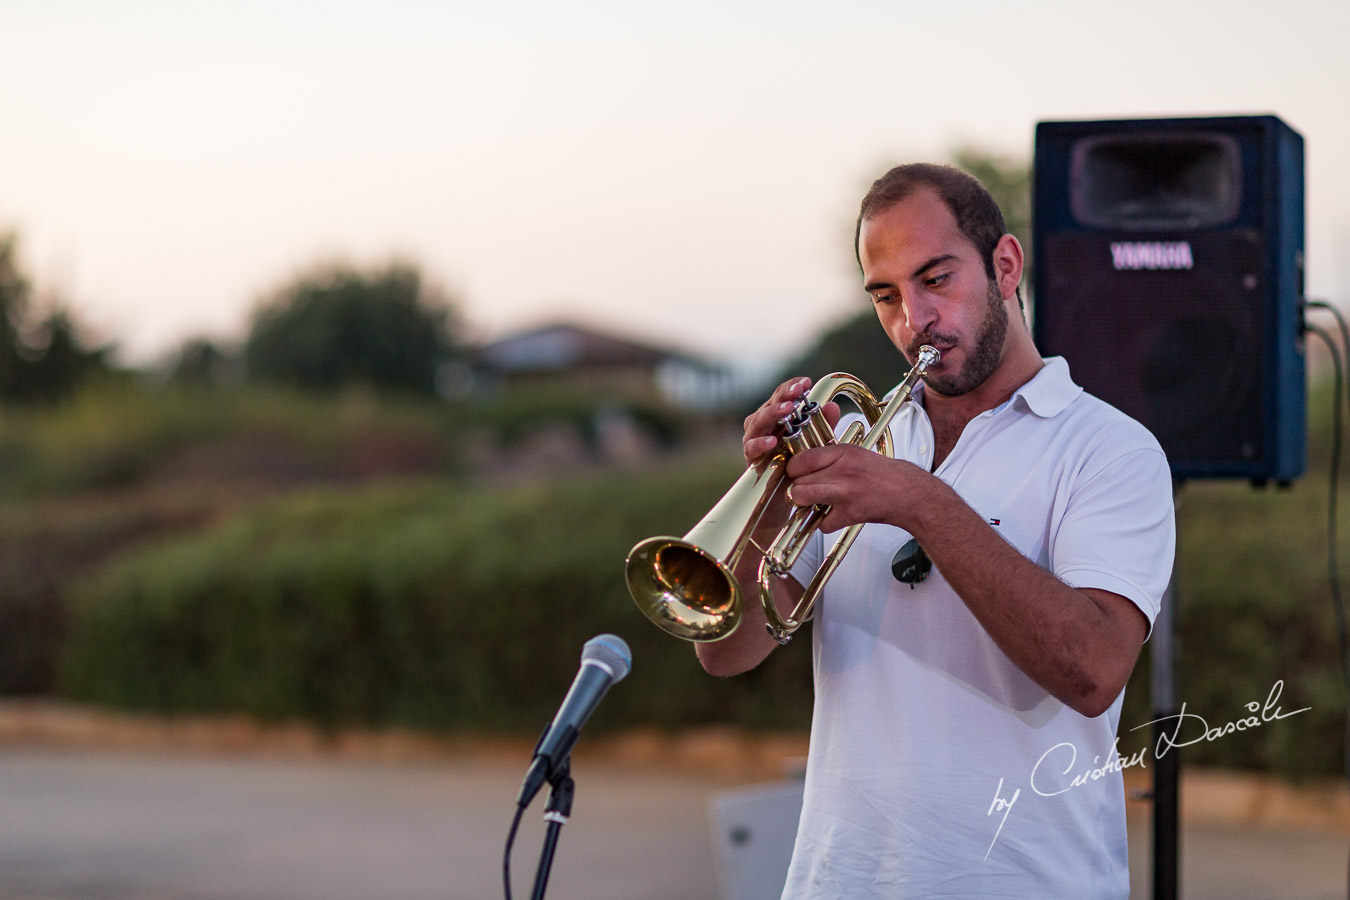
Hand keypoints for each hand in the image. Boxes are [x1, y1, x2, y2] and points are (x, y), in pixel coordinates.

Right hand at [742, 377, 840, 465]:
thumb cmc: (797, 460)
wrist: (785, 489)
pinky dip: (760, 443)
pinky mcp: (750, 456)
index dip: (792, 386)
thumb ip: (823, 424)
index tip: (806, 382)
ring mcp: (754, 438)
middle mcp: (763, 422)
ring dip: (772, 413)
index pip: (782, 394)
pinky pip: (752, 448)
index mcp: (776, 414)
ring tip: (787, 409)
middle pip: (770, 404)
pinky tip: (772, 440)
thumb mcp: (815, 440)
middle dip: (784, 396)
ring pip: (758, 421)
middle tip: (798, 391)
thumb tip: (833, 406)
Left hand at [783, 443, 930, 533]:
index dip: (793, 468)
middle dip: (797, 486)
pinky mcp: (850, 514)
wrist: (908, 493)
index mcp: (844, 453)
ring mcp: (846, 493)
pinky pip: (823, 523)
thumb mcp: (855, 454)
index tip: (794, 473)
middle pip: (799, 479)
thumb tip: (801, 464)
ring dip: (802, 502)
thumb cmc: (881, 475)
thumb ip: (829, 457)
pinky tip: (833, 516)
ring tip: (809, 501)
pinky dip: (825, 523)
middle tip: (802, 489)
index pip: (803, 458)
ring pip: (803, 497)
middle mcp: (843, 471)